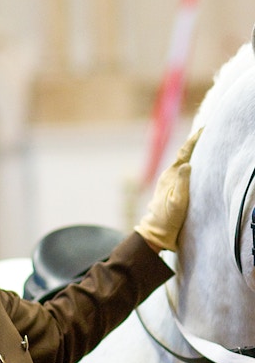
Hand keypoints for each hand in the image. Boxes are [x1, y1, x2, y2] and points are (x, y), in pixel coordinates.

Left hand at [134, 128, 202, 251]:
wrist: (155, 233)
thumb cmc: (168, 219)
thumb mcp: (178, 202)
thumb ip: (182, 182)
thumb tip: (187, 164)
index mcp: (170, 176)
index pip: (184, 153)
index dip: (194, 140)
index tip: (204, 129)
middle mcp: (168, 176)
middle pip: (183, 155)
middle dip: (194, 144)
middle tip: (207, 132)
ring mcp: (167, 182)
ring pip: (181, 164)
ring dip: (191, 154)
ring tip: (203, 144)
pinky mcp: (169, 189)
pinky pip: (181, 173)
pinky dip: (189, 165)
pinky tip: (194, 165)